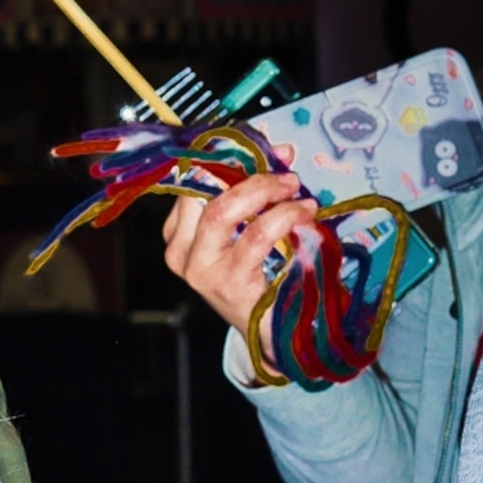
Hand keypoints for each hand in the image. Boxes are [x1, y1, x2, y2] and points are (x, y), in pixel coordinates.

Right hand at [161, 167, 319, 338]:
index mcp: (178, 234)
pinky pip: (256, 236)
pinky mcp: (228, 283)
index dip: (230, 158)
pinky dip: (284, 217)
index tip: (269, 147)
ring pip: (223, 210)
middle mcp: (180, 252)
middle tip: (287, 174)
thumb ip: (255, 194)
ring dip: (266, 193)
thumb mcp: (248, 231)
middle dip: (249, 174)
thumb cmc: (261, 278)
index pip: (194, 182)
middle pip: (202, 192)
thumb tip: (279, 151)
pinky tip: (305, 215)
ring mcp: (200, 269)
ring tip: (298, 192)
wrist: (275, 335)